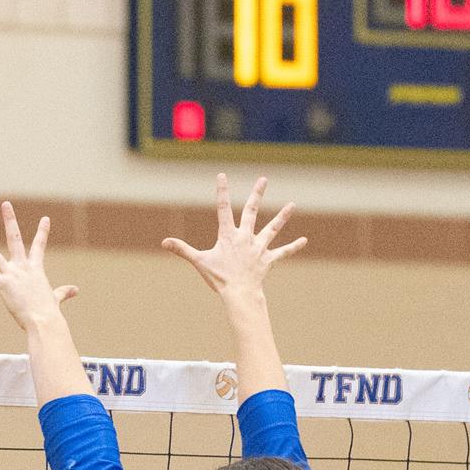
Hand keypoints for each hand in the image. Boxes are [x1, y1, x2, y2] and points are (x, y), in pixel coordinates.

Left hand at [0, 202, 78, 331]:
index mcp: (35, 269)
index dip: (42, 232)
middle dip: (10, 220)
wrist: (43, 321)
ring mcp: (11, 274)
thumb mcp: (56, 298)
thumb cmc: (49, 313)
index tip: (45, 219)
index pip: (39, 246)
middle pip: (14, 238)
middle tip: (5, 204)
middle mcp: (22, 267)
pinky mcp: (2, 285)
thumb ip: (63, 292)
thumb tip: (75, 290)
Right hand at [163, 173, 303, 296]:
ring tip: (292, 205)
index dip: (222, 191)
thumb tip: (164, 242)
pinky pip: (282, 253)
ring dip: (282, 217)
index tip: (222, 175)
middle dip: (257, 194)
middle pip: (252, 211)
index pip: (224, 208)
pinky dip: (293, 247)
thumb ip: (183, 250)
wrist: (239, 294)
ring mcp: (258, 248)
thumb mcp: (199, 262)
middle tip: (264, 179)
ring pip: (272, 229)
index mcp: (228, 235)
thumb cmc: (219, 279)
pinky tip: (304, 240)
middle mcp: (245, 237)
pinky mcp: (268, 260)